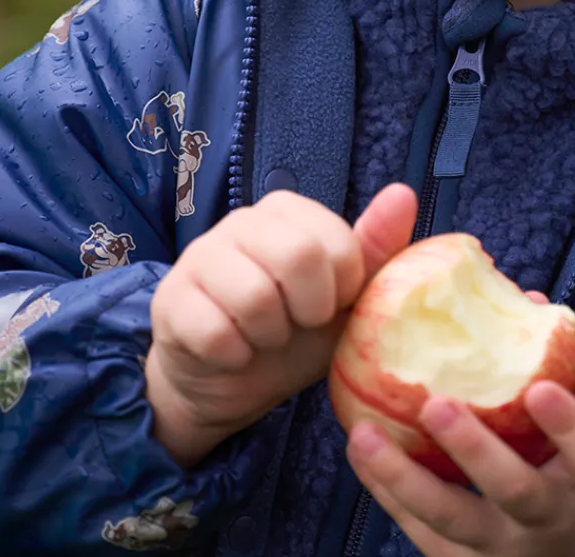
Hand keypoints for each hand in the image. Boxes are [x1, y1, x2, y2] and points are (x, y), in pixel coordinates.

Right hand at [147, 182, 416, 465]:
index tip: (330, 305)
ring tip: (264, 337)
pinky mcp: (169, 300)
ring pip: (255, 296)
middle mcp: (240, 221)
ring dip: (270, 336)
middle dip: (308, 309)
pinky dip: (235, 356)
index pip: (337, 242)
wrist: (230, 382)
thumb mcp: (344, 298)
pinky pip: (215, 332)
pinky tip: (231, 352)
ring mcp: (199, 256)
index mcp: (286, 211)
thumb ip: (376, 248)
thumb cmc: (295, 332)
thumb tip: (404, 193)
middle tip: (298, 323)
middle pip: (298, 257)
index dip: (342, 289)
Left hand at [346, 371, 574, 556]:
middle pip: (513, 488)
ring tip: (365, 435)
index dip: (569, 425)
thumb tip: (523, 298)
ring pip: (450, 516)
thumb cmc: (559, 466)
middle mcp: (545, 517)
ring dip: (404, 475)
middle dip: (474, 449)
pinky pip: (416, 527)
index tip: (540, 387)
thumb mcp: (572, 432)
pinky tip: (358, 450)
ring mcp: (497, 545)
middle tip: (436, 404)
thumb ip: (552, 366)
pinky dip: (385, 488)